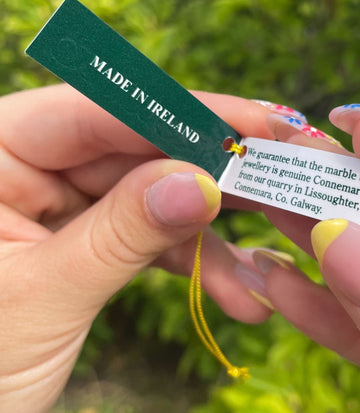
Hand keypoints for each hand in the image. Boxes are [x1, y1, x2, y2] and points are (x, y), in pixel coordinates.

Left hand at [0, 85, 274, 411]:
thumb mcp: (41, 299)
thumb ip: (121, 234)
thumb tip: (201, 184)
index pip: (96, 113)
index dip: (182, 114)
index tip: (254, 121)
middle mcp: (26, 165)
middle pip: (136, 150)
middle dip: (211, 172)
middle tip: (280, 176)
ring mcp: (59, 203)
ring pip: (152, 196)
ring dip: (211, 230)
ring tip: (272, 244)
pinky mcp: (85, 238)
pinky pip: (146, 237)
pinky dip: (192, 263)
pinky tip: (238, 293)